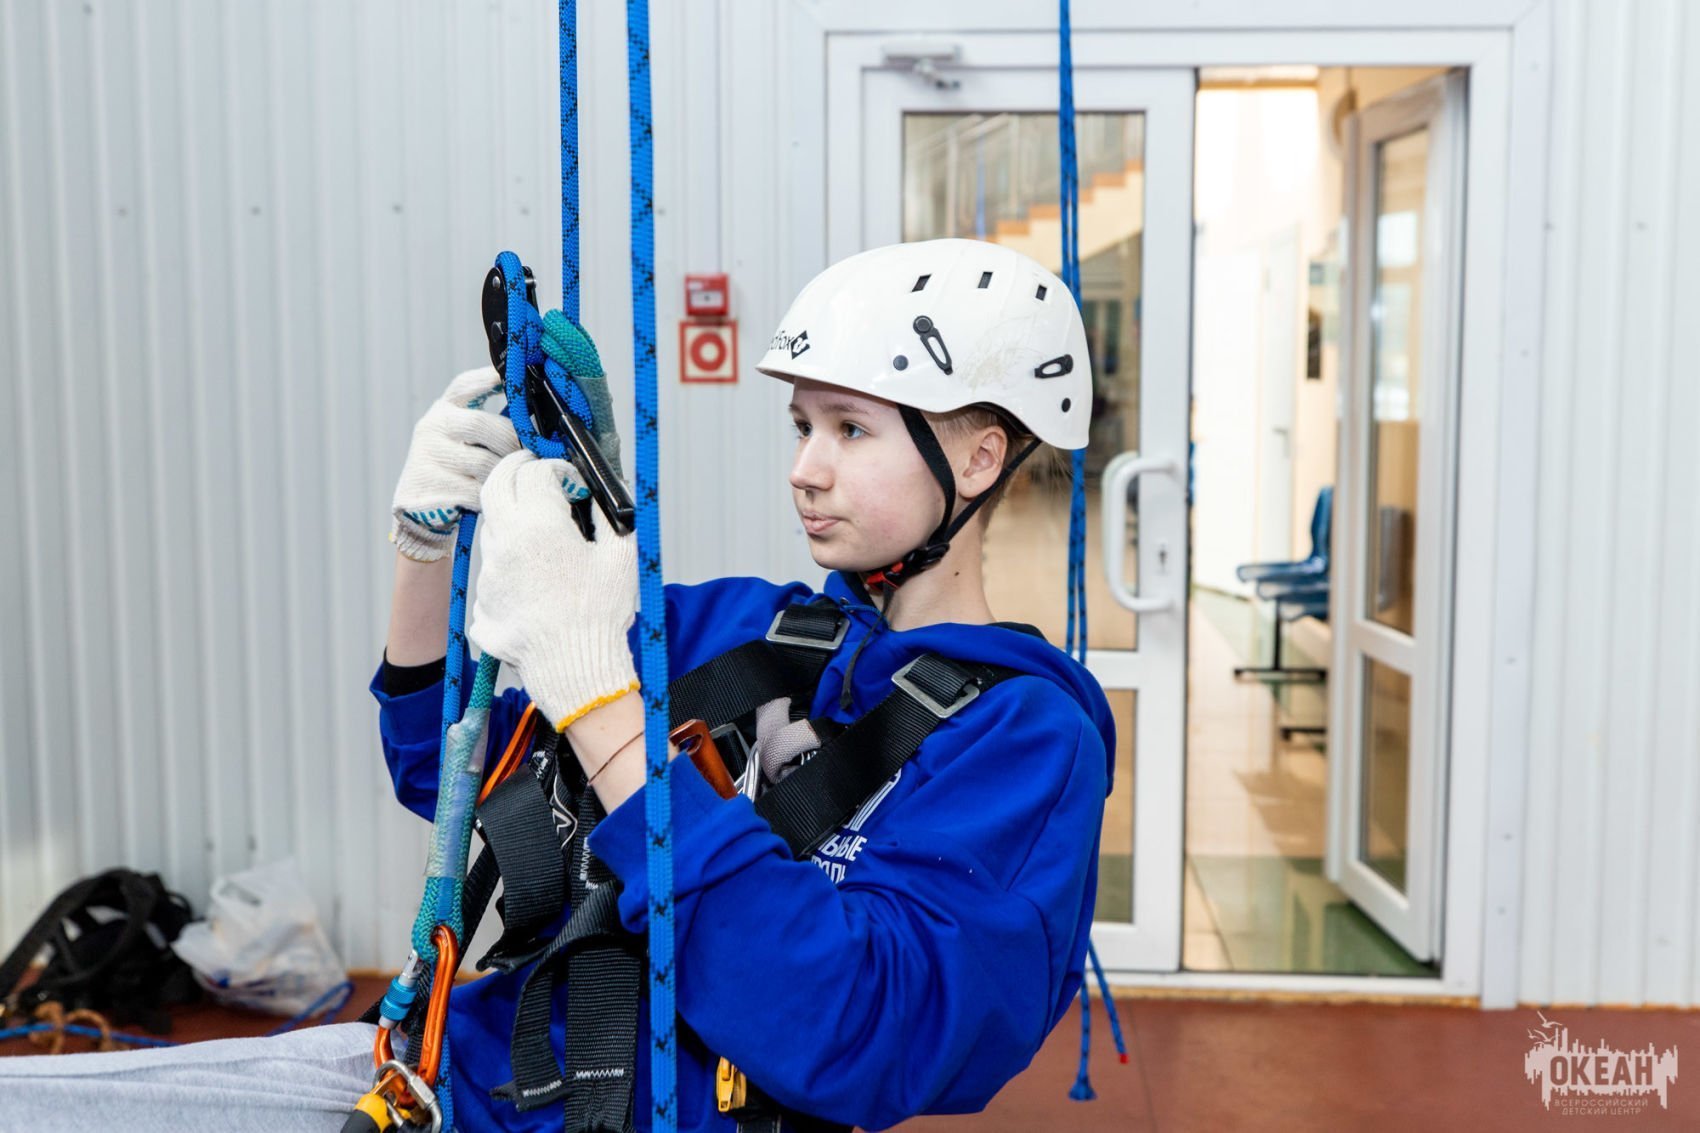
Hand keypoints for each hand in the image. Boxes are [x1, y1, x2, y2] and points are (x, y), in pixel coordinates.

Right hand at [390, 367, 521, 561]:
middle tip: (526, 455)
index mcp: (443, 410)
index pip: (465, 385)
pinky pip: (478, 490)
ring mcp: (429, 456)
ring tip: (507, 478)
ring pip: (485, 462)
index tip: (510, 378)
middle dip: (511, 442)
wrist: (420, 510)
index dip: (488, 378)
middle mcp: (432, 427)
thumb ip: (488, 424)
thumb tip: (531, 417)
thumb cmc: (456, 469)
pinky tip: (490, 496)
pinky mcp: (431, 485)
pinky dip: (491, 495)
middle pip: (483, 425)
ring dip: (504, 473)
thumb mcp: (464, 439)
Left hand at [469, 450, 638, 729]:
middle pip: (495, 485)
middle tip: (533, 470)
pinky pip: (494, 569)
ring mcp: (490, 574)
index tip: (572, 483)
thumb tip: (598, 495)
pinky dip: (510, 561)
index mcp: (539, 526)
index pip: (534, 472)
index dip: (557, 470)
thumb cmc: (601, 614)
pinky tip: (535, 577)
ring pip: (492, 527)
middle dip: (515, 469)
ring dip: (512, 516)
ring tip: (542, 531)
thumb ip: (608, 516)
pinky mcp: (483, 602)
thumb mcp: (620, 556)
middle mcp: (505, 543)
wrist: (574, 669)